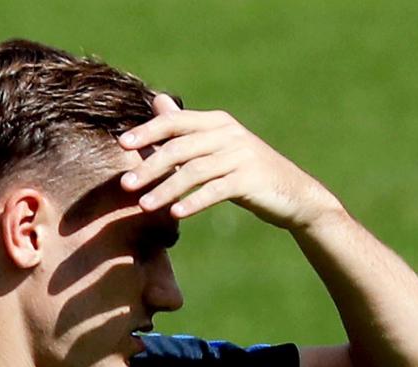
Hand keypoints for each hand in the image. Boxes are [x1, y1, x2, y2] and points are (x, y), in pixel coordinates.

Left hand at [118, 95, 340, 230]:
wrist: (294, 194)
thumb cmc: (247, 172)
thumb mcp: (217, 146)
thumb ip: (186, 128)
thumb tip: (158, 101)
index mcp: (216, 122)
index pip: (175, 122)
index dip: (148, 132)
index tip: (123, 144)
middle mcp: (228, 134)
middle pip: (180, 147)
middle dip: (150, 166)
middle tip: (125, 184)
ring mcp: (241, 156)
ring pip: (194, 171)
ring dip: (166, 189)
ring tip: (144, 206)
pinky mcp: (250, 180)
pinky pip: (215, 190)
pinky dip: (194, 201)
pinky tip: (176, 214)